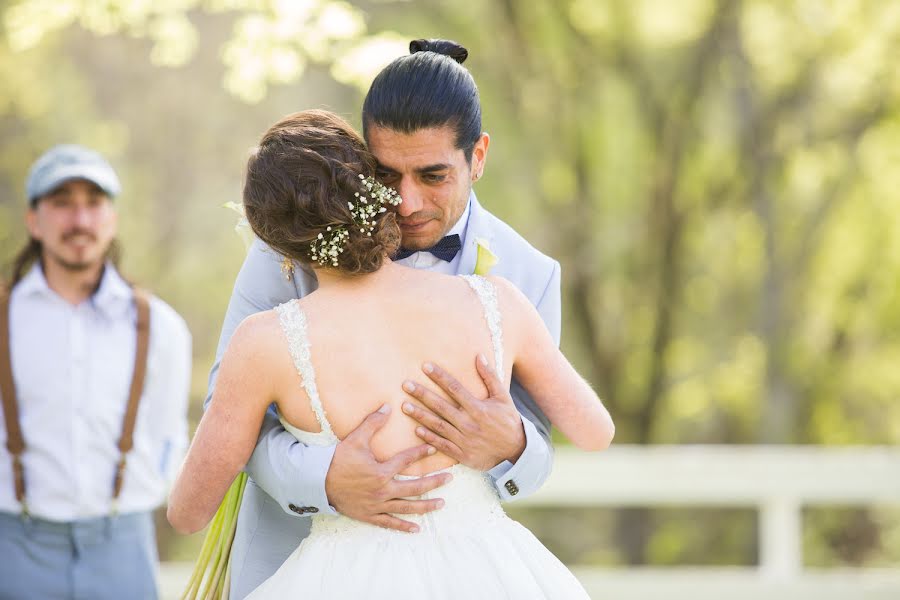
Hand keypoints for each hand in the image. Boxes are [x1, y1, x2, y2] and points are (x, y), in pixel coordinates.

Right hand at [324, 404, 451, 532]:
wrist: (318, 483)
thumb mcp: (355, 439)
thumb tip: (387, 406)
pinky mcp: (370, 516)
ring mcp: (377, 505)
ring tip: (441, 504)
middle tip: (450, 479)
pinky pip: (390, 523)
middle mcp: (383, 491)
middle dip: (434, 483)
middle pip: (415, 488)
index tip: (434, 447)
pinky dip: (403, 526)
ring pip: (407, 507)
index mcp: (381, 472)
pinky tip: (417, 528)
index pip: (406, 461)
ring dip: (426, 506)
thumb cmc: (337, 460)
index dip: (421, 453)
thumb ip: (373, 423)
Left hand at [401, 355, 525, 470]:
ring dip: (420, 416)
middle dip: (422, 395)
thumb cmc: (508, 421)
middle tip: (405, 385)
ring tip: (405, 406)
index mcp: (479, 408)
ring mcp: (464, 440)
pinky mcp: (462, 454)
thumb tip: (479, 356)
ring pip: (438, 426)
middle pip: (441, 406)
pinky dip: (429, 438)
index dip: (439, 376)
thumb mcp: (503, 397)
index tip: (425, 366)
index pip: (455, 388)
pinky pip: (442, 445)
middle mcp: (469, 423)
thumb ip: (490, 377)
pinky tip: (416, 430)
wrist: (516, 452)